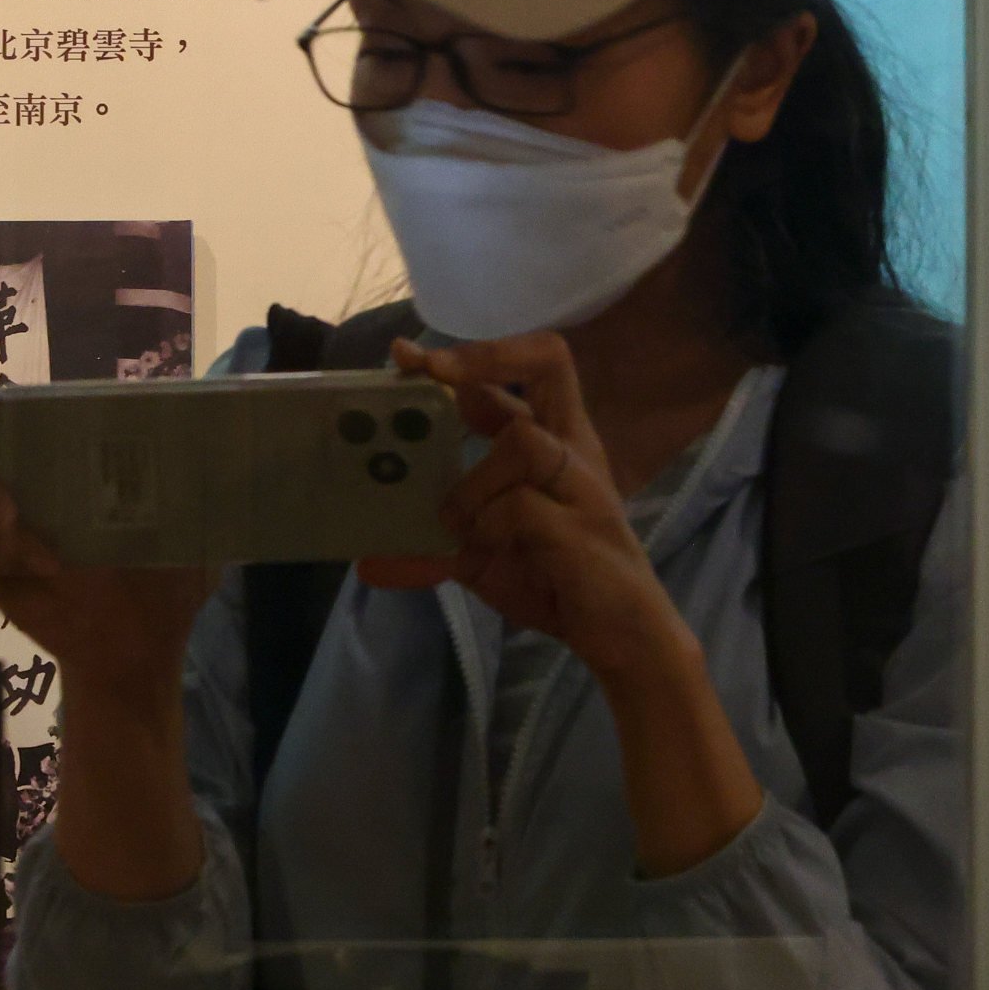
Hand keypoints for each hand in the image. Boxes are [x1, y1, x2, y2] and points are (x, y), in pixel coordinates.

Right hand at [0, 382, 211, 714]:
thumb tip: (213, 443)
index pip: (14, 415)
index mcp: (66, 457)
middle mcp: (23, 484)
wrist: (140, 646)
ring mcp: (2, 533)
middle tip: (9, 509)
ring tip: (49, 563)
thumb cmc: (165, 570)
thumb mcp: (187, 522)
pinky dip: (26, 585)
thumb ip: (190, 484)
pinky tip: (56, 592)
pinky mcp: (1, 580)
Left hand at [368, 335, 695, 690]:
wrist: (620, 633)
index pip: (523, 371)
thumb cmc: (555, 580)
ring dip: (475, 486)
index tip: (407, 357)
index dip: (465, 356)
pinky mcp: (582, 520)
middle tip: (430, 370)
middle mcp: (572, 448)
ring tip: (463, 530)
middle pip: (549, 360)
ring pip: (520, 440)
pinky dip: (489, 530)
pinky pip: (519, 505)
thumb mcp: (484, 554)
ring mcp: (582, 481)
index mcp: (552, 443)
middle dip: (484, 358)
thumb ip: (437, 543)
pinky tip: (487, 557)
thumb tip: (368, 563)